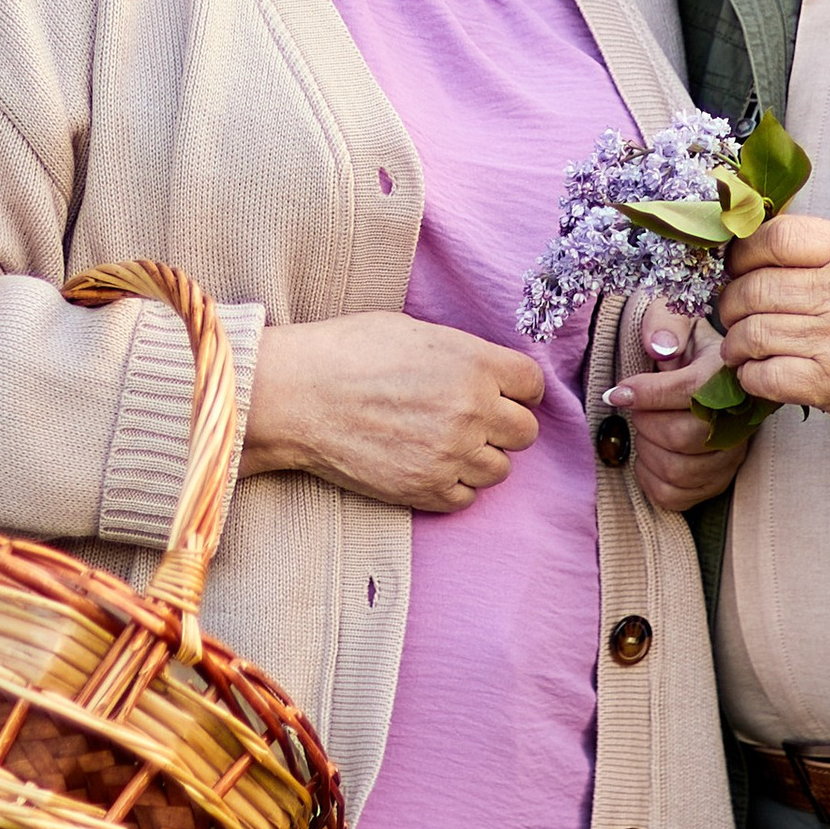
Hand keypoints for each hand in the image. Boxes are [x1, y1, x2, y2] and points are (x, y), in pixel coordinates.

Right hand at [242, 313, 546, 511]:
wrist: (296, 396)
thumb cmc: (346, 352)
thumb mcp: (415, 331)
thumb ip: (462, 354)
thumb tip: (486, 372)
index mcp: (475, 363)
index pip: (533, 385)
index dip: (518, 389)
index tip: (502, 393)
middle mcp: (472, 409)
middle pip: (525, 432)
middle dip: (502, 425)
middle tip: (470, 420)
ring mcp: (451, 453)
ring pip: (499, 469)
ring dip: (478, 458)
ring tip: (443, 444)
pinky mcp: (426, 488)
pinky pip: (466, 497)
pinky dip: (452, 485)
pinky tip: (426, 465)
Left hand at [604, 321, 744, 513]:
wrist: (703, 375)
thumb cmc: (683, 347)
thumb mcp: (675, 319)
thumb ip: (664, 323)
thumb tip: (659, 347)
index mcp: (727, 375)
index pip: (691, 392)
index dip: (648, 395)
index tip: (616, 394)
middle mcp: (739, 420)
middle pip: (683, 437)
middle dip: (646, 423)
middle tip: (636, 409)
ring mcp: (731, 456)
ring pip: (678, 470)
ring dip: (646, 450)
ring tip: (646, 429)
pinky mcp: (716, 482)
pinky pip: (674, 496)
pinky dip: (649, 478)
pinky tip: (649, 455)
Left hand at [715, 213, 829, 418]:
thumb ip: (809, 244)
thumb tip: (742, 249)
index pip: (777, 239)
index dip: (743, 253)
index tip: (736, 265)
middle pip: (756, 290)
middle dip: (730, 301)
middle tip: (731, 308)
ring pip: (753, 334)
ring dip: (734, 340)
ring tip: (738, 341)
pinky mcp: (829, 382)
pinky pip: (765, 377)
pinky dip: (749, 373)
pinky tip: (755, 368)